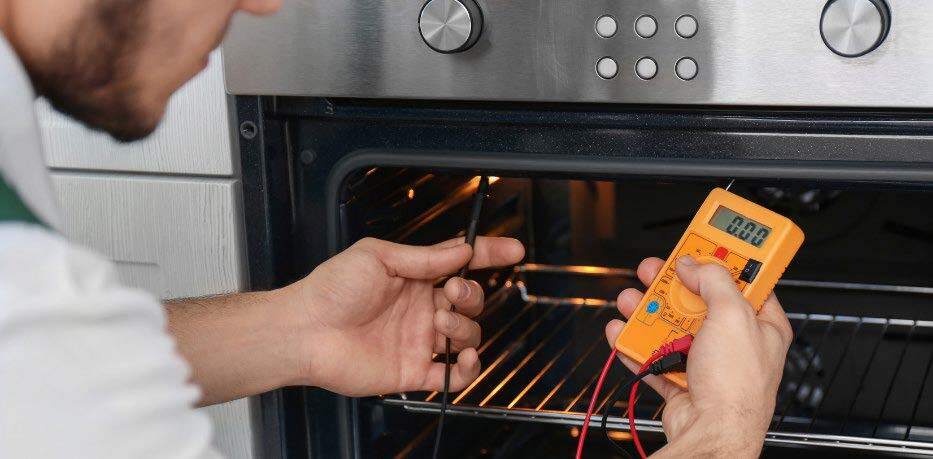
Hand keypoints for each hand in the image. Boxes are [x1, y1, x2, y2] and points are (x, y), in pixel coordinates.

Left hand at [280, 236, 524, 396]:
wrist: (304, 331)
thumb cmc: (330, 289)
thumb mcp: (378, 255)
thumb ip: (424, 257)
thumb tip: (461, 250)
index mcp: (413, 277)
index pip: (460, 264)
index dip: (489, 255)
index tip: (513, 249)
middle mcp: (419, 308)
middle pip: (470, 301)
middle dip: (471, 294)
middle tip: (452, 290)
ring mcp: (418, 340)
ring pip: (466, 335)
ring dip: (464, 326)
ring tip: (440, 321)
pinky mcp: (412, 371)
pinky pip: (452, 376)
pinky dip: (468, 369)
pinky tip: (465, 357)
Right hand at [604, 255, 792, 457]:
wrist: (711, 435)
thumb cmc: (736, 388)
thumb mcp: (732, 316)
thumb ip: (713, 281)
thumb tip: (695, 264)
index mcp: (761, 325)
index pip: (745, 280)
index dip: (724, 258)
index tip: (705, 242)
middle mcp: (736, 343)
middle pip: (700, 300)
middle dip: (672, 285)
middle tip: (655, 269)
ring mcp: (708, 363)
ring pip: (673, 327)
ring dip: (648, 313)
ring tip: (632, 301)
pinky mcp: (683, 382)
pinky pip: (655, 357)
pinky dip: (636, 346)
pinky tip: (624, 333)